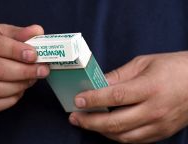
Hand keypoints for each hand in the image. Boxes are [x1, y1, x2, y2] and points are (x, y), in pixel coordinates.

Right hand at [0, 23, 48, 112]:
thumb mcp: (2, 31)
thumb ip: (20, 33)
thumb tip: (38, 31)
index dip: (16, 51)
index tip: (34, 55)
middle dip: (24, 72)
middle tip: (43, 70)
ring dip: (19, 86)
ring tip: (33, 79)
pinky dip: (11, 99)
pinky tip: (20, 89)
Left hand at [69, 51, 187, 142]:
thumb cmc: (174, 68)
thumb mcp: (144, 63)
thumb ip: (119, 75)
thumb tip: (98, 83)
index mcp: (150, 87)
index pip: (115, 97)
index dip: (93, 100)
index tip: (77, 100)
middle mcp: (154, 109)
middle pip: (115, 122)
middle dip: (90, 122)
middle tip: (74, 117)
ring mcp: (159, 125)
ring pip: (123, 136)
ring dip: (100, 131)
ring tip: (86, 123)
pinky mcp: (162, 133)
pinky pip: (134, 140)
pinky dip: (117, 136)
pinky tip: (106, 129)